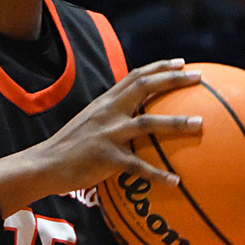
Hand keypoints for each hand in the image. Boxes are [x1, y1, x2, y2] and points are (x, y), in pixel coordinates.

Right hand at [0, 58, 204, 218]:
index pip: (135, 76)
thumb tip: (135, 119)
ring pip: (148, 123)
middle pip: (145, 87)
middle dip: (174, 80)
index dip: (160, 67)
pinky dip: (158, 174)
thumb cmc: (69, 147)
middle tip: (200, 78)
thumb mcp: (89, 122)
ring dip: (176, 122)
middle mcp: (108, 112)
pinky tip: (176, 182)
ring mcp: (107, 134)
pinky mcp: (105, 158)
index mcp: (105, 103)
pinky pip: (138, 166)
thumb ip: (110, 117)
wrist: (45, 164)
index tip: (183, 63)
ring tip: (200, 124)